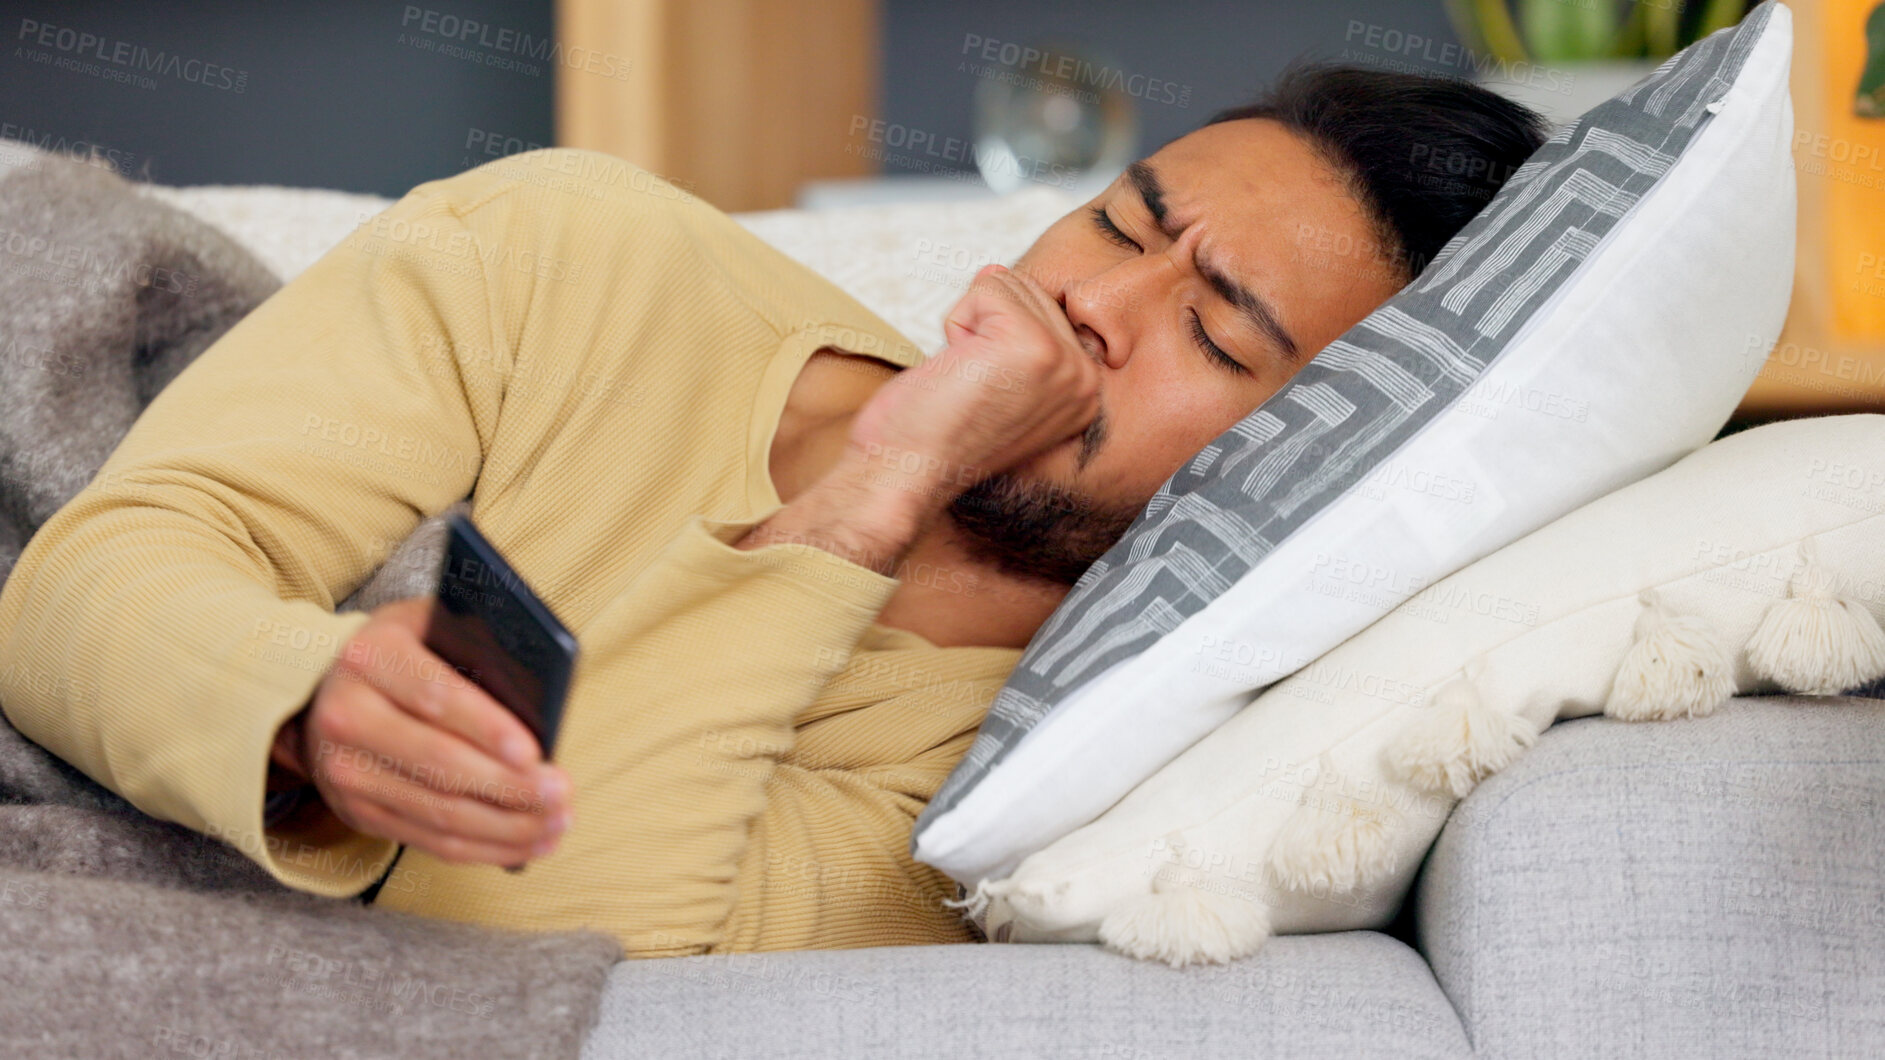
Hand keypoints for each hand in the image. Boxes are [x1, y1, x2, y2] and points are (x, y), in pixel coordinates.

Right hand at [280, 597, 572, 866]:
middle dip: (509, 786)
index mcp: (371, 658)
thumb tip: (540, 694)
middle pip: (439, 764)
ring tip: (558, 822)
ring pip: (440, 812)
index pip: (435, 698)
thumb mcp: (430, 628)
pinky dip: (487, 847)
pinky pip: (432, 840)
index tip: (534, 752)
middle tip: (561, 792)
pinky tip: (529, 843)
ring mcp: (347, 771)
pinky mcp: (359, 812)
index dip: (487, 729)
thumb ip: (475, 645)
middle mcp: (348, 716)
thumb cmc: (406, 653)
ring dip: (508, 825)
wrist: (330, 690)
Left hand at [844, 262, 1101, 509]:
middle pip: (1028, 291)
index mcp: (1083, 392)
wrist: (904, 473)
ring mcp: (1063, 362)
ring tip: (964, 379)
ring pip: (1008, 285)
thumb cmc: (933, 434)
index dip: (994, 337)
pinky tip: (957, 369)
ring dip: (969, 326)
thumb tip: (997, 270)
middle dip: (982, 327)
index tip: (983, 390)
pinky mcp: (1031, 345)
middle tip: (969, 385)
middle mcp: (1085, 379)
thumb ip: (1010, 328)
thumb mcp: (992, 380)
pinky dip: (957, 322)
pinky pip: (987, 287)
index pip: (1043, 310)